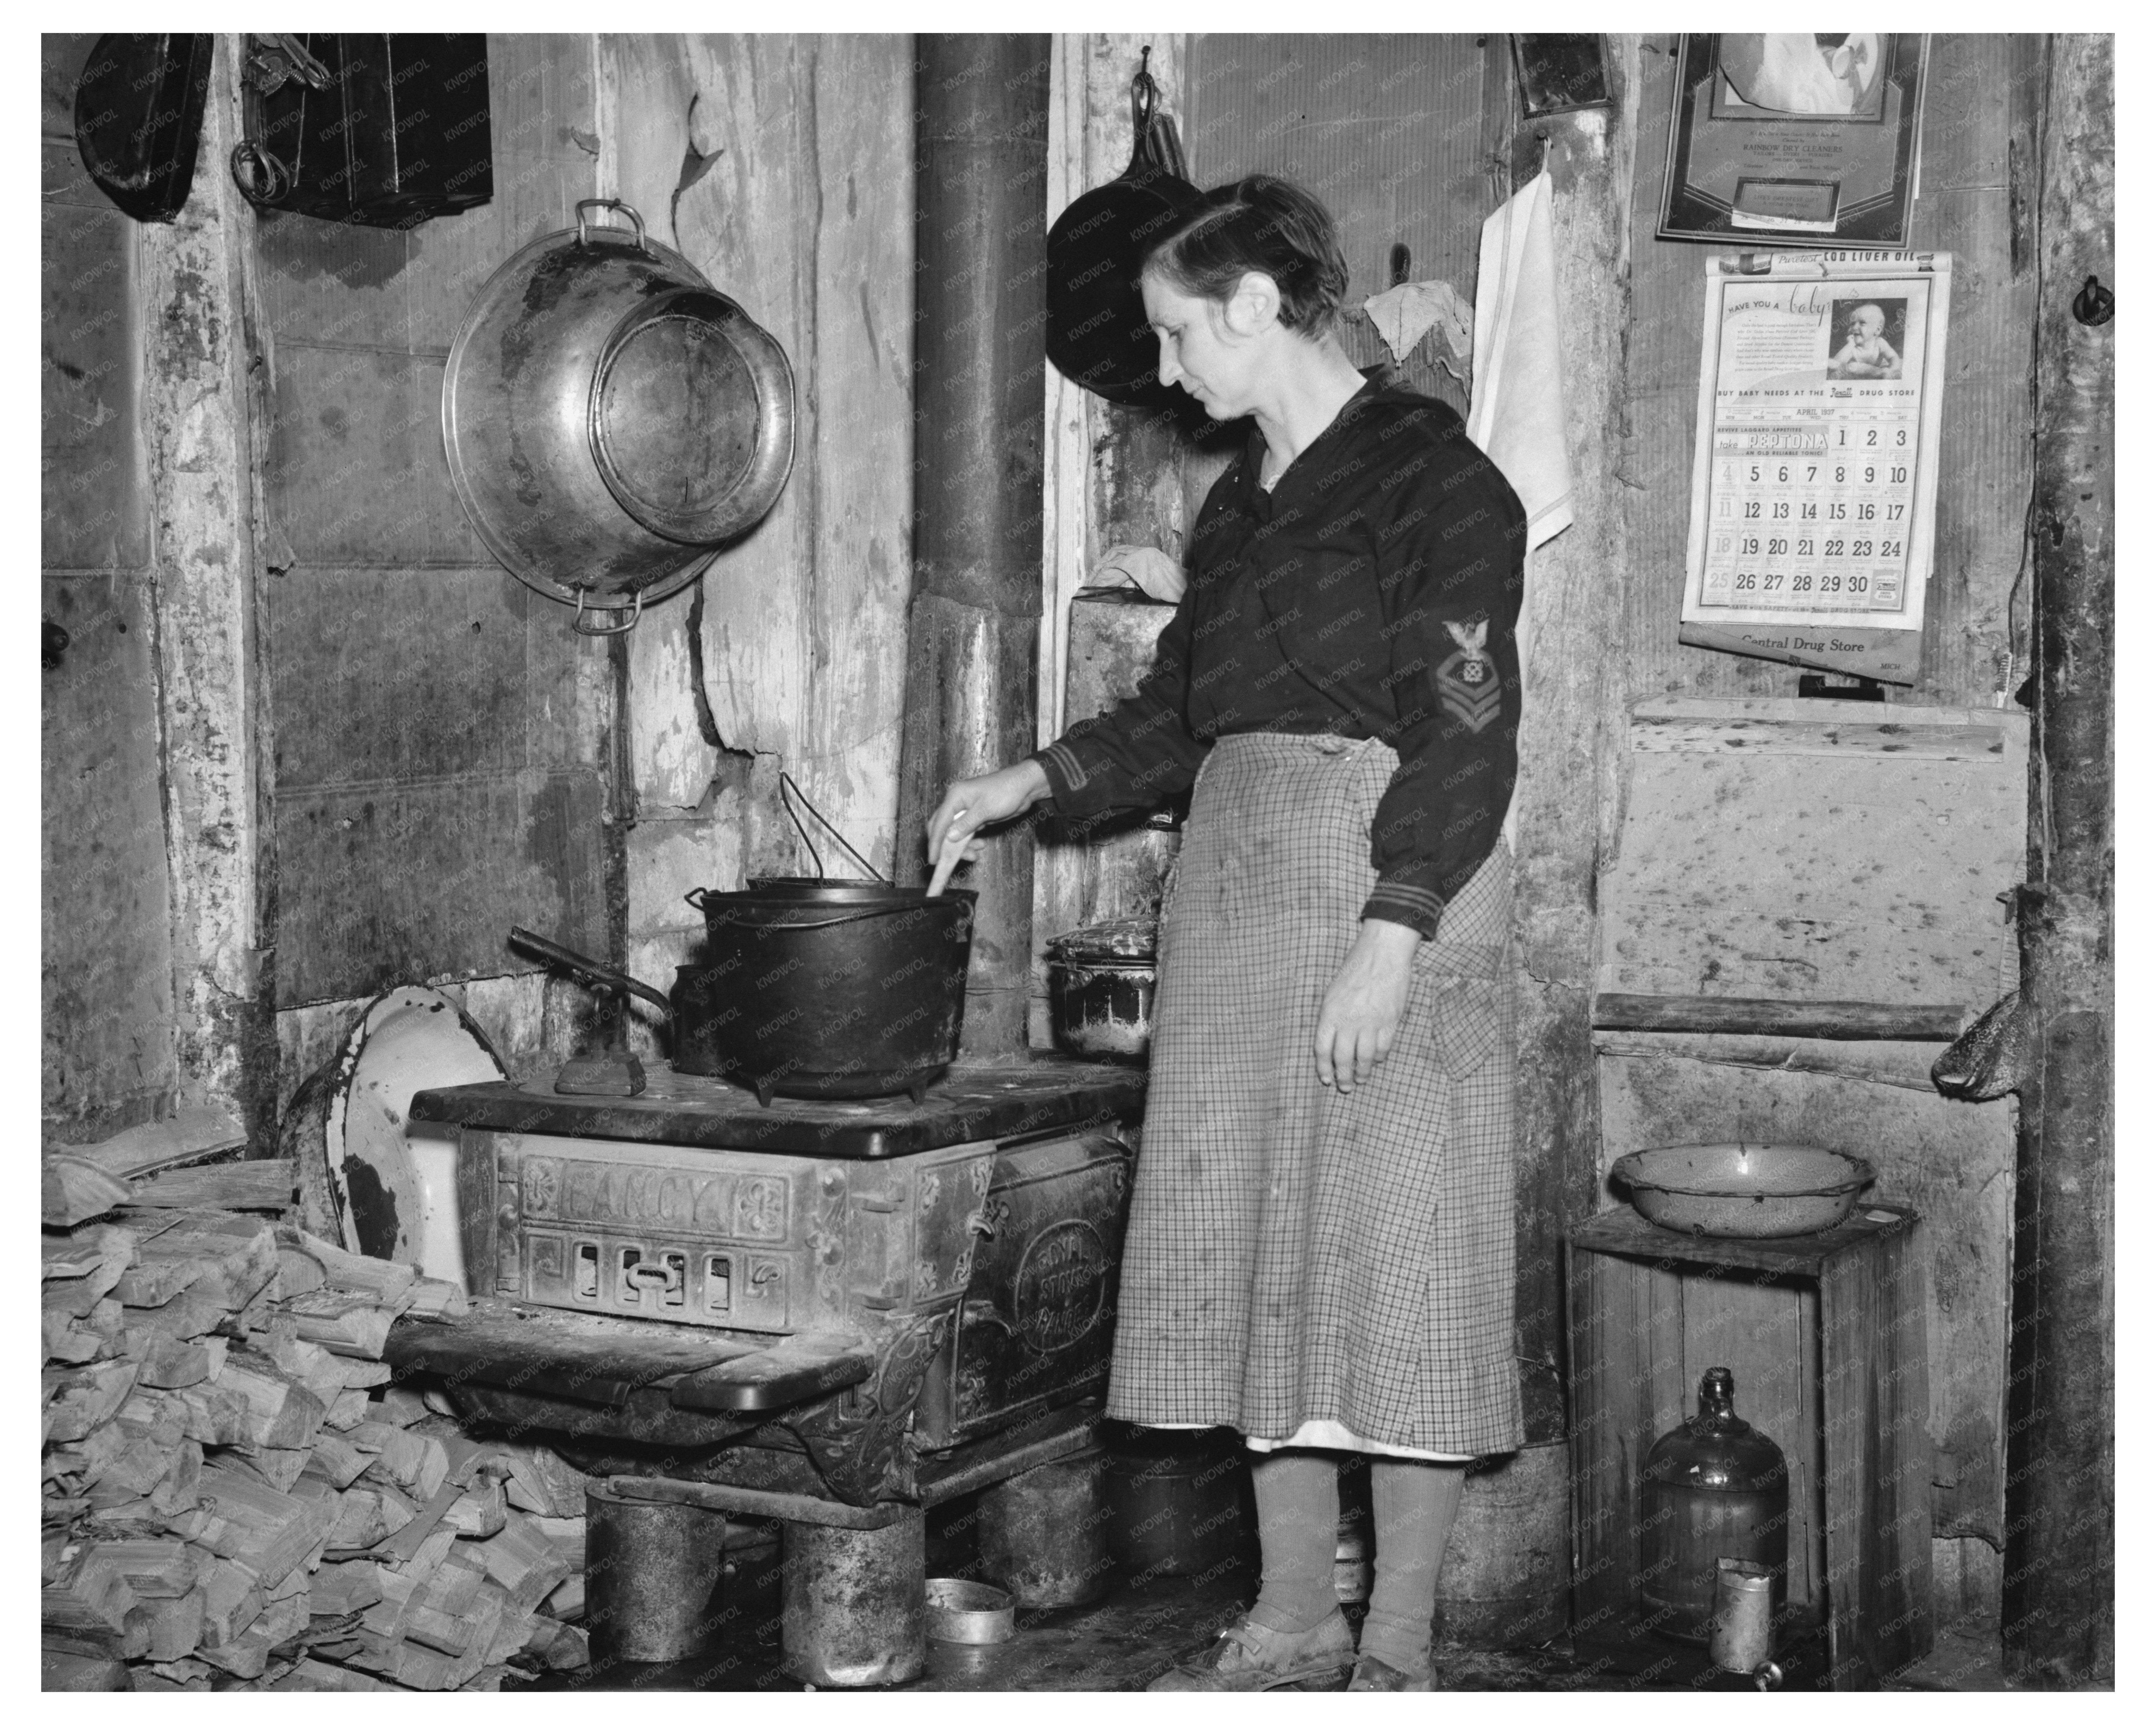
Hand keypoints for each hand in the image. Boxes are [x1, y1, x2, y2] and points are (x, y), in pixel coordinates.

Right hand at [925, 761, 1050, 875]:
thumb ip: (966, 824)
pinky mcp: (974, 816)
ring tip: (974, 855)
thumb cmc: (1007, 790)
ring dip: (961, 846)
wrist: (1025, 785)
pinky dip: (969, 841)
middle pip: (941, 827)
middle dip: (946, 846)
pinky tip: (980, 846)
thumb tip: (949, 838)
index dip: (935, 842)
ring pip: (954, 832)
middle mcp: (956, 802)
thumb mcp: (986, 809)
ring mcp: (965, 809)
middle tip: (951, 862)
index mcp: (955, 796)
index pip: (938, 822)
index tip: (934, 860)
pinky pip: (965, 832)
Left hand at [1315, 919, 1422, 1092]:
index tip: (1325, 1079)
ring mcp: (1371, 1023)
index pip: (1322, 1049)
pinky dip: (1378, 1058)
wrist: (1382, 955)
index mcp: (1330, 1013)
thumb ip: (1331, 1018)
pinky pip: (1383, 1048)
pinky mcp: (1390, 1022)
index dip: (1323, 1068)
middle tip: (1344, 1087)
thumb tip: (1331, 1045)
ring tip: (1360, 1079)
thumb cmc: (1354, 971)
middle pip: (1343, 1058)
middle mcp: (1349, 1021)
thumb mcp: (1332, 993)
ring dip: (1362, 1072)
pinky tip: (1374, 1061)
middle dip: (1342, 1077)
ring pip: (1364, 1058)